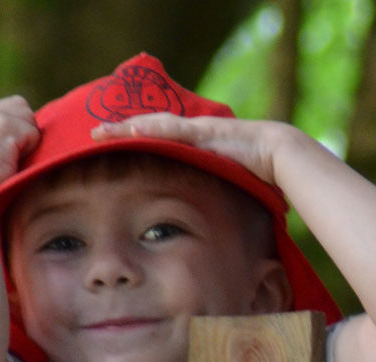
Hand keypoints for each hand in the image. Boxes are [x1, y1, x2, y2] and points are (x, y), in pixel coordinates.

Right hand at [0, 95, 39, 188]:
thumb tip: (27, 138)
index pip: (13, 106)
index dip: (20, 127)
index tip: (10, 151)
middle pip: (23, 107)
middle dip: (26, 130)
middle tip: (11, 157)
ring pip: (30, 119)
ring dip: (28, 141)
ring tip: (9, 160)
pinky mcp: (2, 124)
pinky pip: (34, 133)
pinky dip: (29, 150)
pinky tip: (10, 163)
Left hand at [91, 113, 304, 186]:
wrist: (282, 158)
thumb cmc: (262, 176)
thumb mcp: (230, 186)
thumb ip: (217, 194)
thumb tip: (215, 221)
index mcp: (196, 145)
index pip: (159, 140)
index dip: (135, 141)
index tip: (112, 147)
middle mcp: (193, 133)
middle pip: (149, 128)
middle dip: (121, 130)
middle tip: (92, 134)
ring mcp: (197, 130)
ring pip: (152, 125)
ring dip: (124, 128)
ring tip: (97, 132)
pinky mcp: (202, 131)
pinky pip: (169, 128)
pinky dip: (147, 129)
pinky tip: (126, 130)